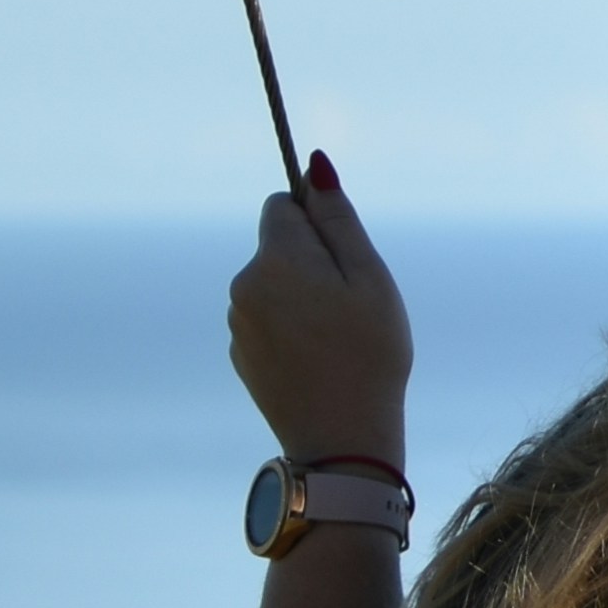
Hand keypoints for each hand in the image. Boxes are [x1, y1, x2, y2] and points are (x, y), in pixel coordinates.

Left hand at [226, 152, 415, 465]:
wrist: (342, 442)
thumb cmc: (369, 356)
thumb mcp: (370, 278)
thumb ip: (339, 219)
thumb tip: (314, 165)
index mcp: (277, 259)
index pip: (282, 204)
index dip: (318, 221)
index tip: (345, 256)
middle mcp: (244, 285)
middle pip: (278, 246)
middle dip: (311, 261)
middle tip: (351, 306)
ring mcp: (238, 324)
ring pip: (272, 285)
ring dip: (300, 297)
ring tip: (336, 339)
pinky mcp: (241, 355)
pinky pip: (267, 320)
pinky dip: (290, 329)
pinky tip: (318, 360)